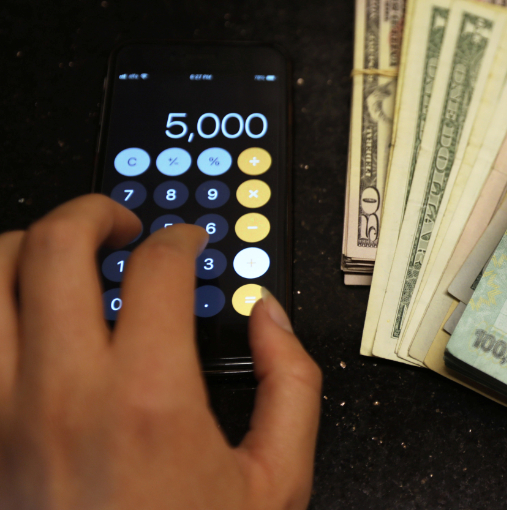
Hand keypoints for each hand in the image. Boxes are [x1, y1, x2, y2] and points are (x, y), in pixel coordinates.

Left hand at [0, 195, 321, 509]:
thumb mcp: (276, 482)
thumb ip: (291, 383)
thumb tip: (270, 320)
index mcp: (149, 399)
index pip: (158, 268)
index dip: (180, 239)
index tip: (187, 245)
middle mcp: (63, 394)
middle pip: (55, 247)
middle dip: (94, 212)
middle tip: (121, 223)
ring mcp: (5, 415)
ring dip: (23, 248)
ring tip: (59, 252)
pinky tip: (19, 315)